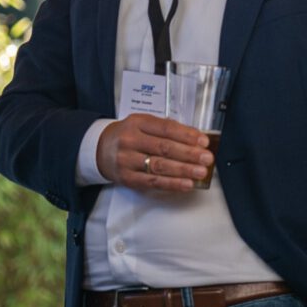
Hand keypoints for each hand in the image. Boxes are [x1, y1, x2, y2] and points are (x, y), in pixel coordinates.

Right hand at [96, 112, 212, 192]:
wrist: (100, 150)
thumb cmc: (129, 136)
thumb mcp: (143, 124)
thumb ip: (166, 129)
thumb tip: (195, 138)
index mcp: (137, 122)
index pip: (165, 128)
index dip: (186, 135)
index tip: (203, 141)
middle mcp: (130, 140)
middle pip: (164, 148)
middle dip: (189, 154)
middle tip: (206, 158)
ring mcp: (127, 160)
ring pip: (159, 166)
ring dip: (183, 170)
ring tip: (200, 172)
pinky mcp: (127, 178)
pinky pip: (153, 182)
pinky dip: (172, 184)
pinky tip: (186, 184)